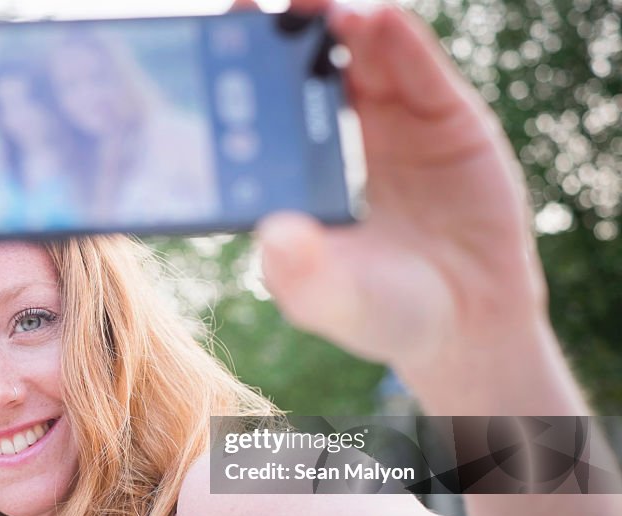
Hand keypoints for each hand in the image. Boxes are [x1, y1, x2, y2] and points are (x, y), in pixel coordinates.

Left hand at [254, 2, 548, 385]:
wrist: (469, 323)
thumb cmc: (381, 313)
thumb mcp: (333, 300)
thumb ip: (301, 274)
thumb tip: (274, 236)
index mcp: (294, 173)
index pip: (256, 114)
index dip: (233, 79)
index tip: (207, 49)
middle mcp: (334, 137)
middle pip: (299, 68)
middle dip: (276, 33)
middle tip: (247, 8)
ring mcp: (391, 121)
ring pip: (357, 54)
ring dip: (332, 23)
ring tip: (313, 7)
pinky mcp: (445, 116)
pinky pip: (417, 68)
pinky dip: (396, 39)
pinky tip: (372, 20)